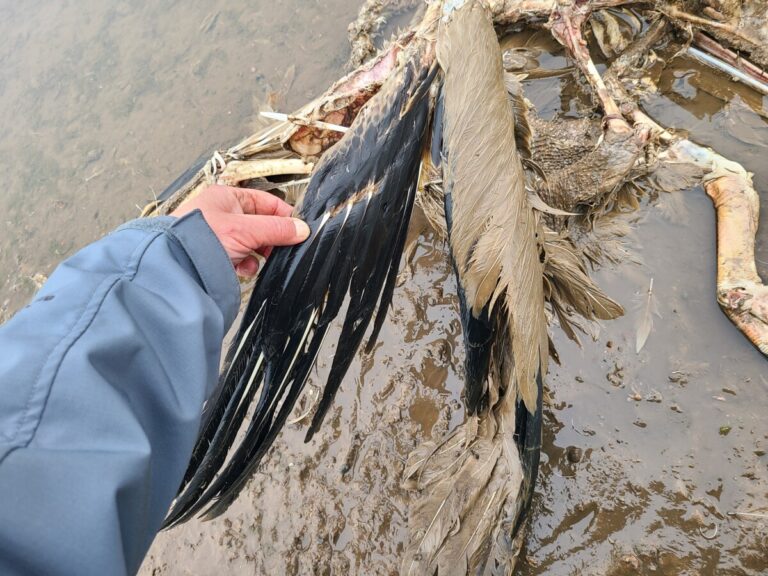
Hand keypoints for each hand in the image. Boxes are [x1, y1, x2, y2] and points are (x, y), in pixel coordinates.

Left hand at [171, 184, 309, 276]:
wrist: (174, 266)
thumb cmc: (200, 239)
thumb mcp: (245, 231)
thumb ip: (276, 229)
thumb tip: (301, 229)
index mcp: (228, 197)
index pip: (266, 201)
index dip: (283, 215)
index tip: (298, 229)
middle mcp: (222, 212)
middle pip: (260, 223)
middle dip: (270, 238)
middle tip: (280, 248)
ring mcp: (219, 233)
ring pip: (251, 241)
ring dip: (258, 252)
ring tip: (255, 260)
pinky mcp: (216, 253)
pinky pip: (240, 256)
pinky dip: (245, 263)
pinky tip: (242, 268)